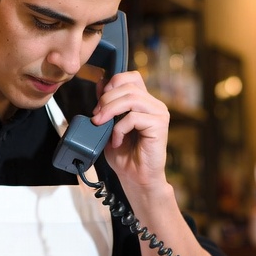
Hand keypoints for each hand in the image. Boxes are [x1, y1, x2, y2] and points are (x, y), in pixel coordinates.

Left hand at [92, 70, 169, 191]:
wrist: (135, 178)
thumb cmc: (125, 155)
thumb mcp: (109, 125)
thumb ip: (107, 104)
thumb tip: (100, 83)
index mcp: (144, 102)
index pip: (131, 77)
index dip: (113, 83)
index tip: (99, 99)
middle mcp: (154, 105)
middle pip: (127, 86)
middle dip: (106, 99)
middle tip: (96, 117)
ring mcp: (159, 114)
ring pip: (131, 98)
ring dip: (110, 111)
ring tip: (101, 125)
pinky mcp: (160, 125)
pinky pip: (133, 117)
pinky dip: (119, 129)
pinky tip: (116, 141)